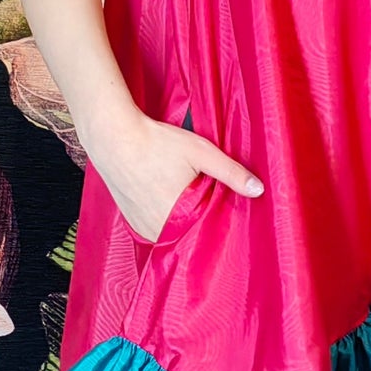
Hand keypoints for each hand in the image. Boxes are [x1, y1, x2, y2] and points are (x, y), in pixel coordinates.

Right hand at [89, 107, 263, 241]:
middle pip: (190, 233)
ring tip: (182, 195)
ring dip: (182, 221)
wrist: (113, 138)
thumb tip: (257, 189)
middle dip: (200, 220)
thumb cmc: (156, 143)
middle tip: (202, 196)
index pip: (208, 231)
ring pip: (173, 233)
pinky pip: (157, 229)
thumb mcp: (200, 152)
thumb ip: (230, 172)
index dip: (218, 220)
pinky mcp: (133, 223)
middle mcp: (158, 229)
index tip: (223, 208)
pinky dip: (166, 219)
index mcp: (178, 218)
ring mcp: (143, 228)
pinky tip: (167, 198)